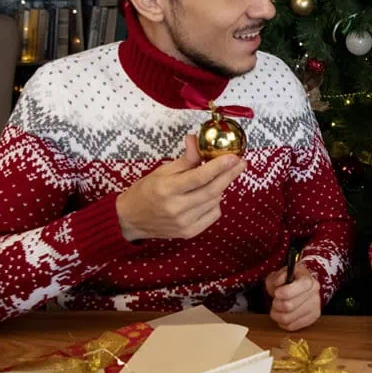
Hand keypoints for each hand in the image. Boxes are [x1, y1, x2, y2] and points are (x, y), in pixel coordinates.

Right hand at [116, 134, 245, 241]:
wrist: (131, 219)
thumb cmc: (146, 191)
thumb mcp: (163, 171)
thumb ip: (186, 159)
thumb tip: (197, 140)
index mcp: (167, 189)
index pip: (200, 177)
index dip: (219, 166)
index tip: (234, 156)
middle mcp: (176, 208)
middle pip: (212, 190)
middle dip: (230, 175)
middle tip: (241, 163)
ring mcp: (183, 223)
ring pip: (215, 202)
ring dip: (221, 187)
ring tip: (220, 177)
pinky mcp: (188, 233)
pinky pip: (213, 215)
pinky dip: (216, 202)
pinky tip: (210, 195)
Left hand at [265, 265, 321, 330]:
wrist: (297, 290)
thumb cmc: (287, 282)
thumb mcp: (280, 274)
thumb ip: (278, 277)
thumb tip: (278, 283)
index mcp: (308, 280)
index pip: (300, 288)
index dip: (285, 292)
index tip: (277, 293)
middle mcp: (315, 294)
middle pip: (289, 306)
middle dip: (276, 304)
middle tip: (275, 301)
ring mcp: (315, 307)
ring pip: (288, 318)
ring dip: (277, 315)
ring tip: (277, 308)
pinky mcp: (312, 319)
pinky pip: (291, 326)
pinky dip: (282, 322)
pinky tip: (283, 314)